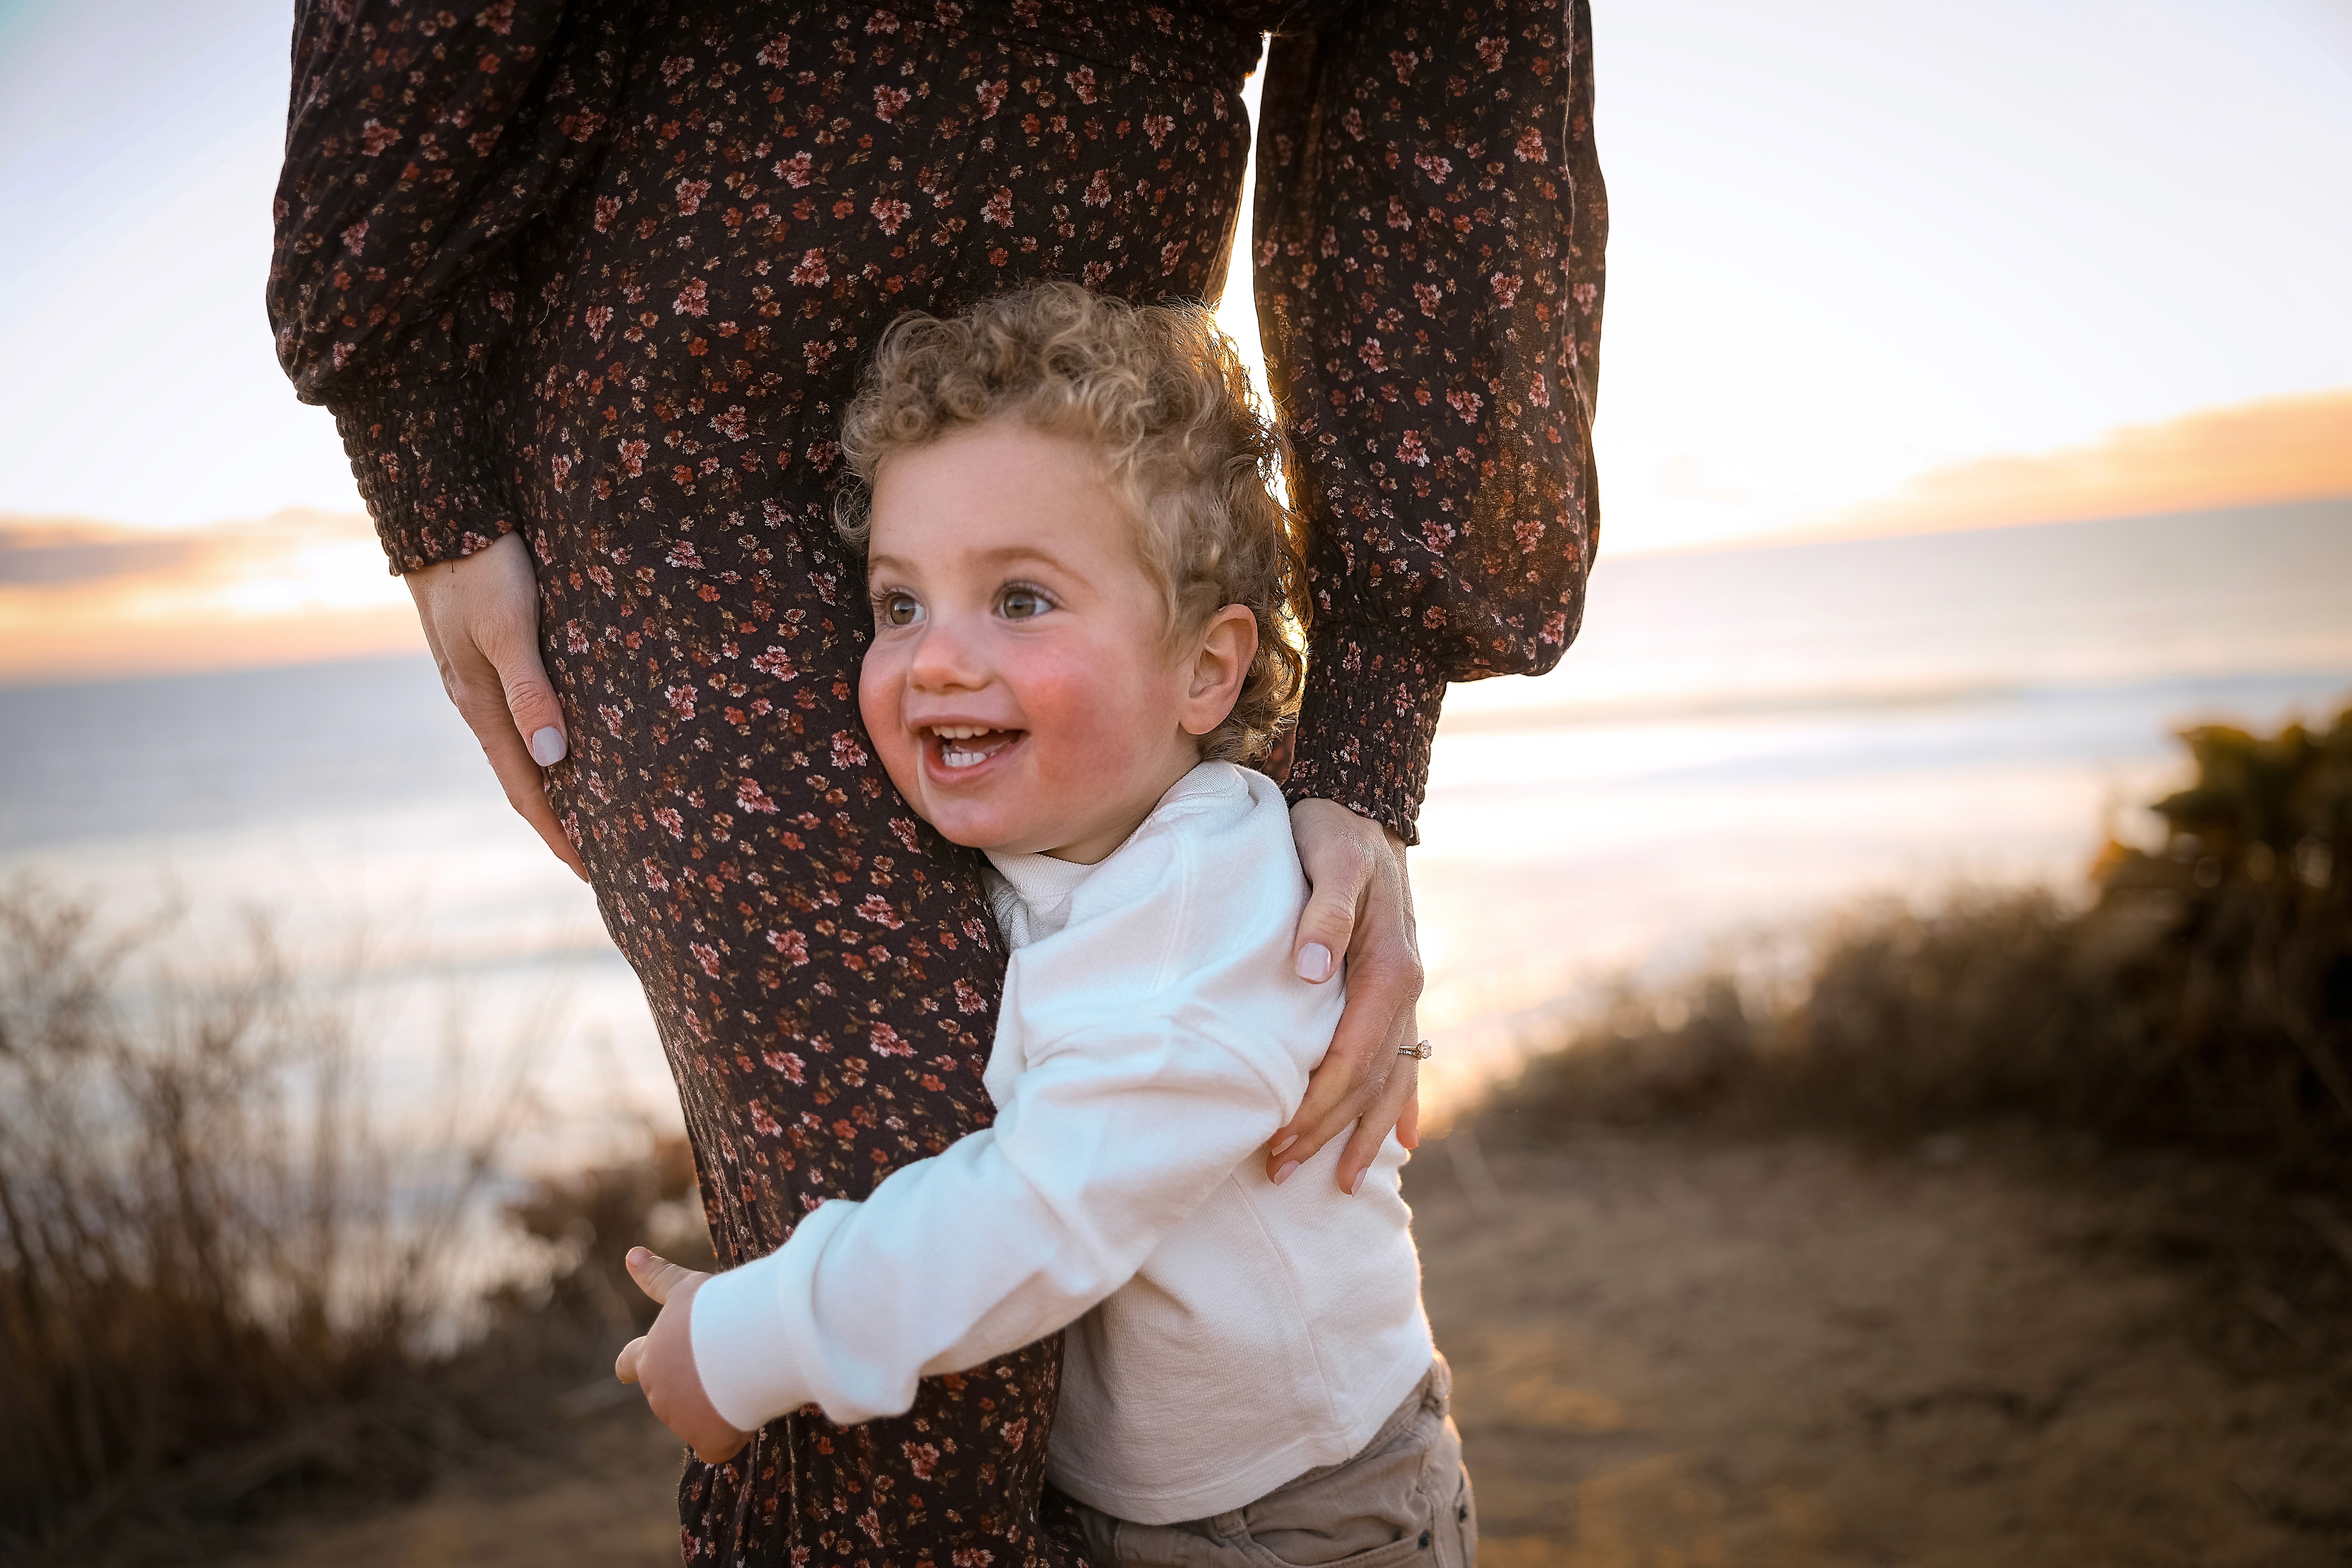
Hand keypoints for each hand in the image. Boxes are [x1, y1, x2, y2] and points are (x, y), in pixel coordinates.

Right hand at [405, 531, 586, 879]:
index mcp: (483, 707)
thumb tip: (555, 759)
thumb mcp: (509, 629)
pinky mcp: (495, 659)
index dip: (559, 834)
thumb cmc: (482, 569)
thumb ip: (531, 691)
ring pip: (527, 751)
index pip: (526, 792)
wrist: (443, 516)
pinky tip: (577, 747)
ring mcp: (485, 684)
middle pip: (526, 781)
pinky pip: (528, 719)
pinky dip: (553, 747)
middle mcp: (482, 704)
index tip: (594, 873)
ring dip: (560, 786)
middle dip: (563, 823)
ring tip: (600, 814)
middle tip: (608, 857)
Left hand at [615, 1247, 748, 1463]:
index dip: (631, 1364)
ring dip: (719, 1401)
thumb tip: (631, 1254)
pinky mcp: (707, 1441)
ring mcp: (680, 1420)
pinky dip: (734, 1432)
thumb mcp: (686, 1290)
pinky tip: (749, 1409)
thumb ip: (658, 1278)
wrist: (744, 1345)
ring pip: (702, 1414)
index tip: (624, 1370)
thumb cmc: (716, 1311)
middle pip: (676, 1390)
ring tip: (744, 1372)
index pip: (630, 1362)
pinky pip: (720, 1442)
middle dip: (696, 1380)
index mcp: (649, 1357)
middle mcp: (658, 1391)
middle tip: (729, 1356)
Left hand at [1274, 799, 1423, 1193]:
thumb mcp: (1328, 858)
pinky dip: (1402, 1104)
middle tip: (1280, 1173)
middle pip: (1368, 1082)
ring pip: (1391, 1081)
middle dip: (1328, 1133)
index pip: (1350, 1059)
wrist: (1364, 808)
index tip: (1277, 1141)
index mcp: (1389, 970)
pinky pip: (1406, 1060)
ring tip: (1344, 1183)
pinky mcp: (1397, 992)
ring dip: (1364, 1134)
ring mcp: (1407, 995)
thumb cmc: (1334, 832)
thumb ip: (1322, 911)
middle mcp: (1406, 990)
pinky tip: (1401, 1140)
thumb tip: (1310, 970)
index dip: (1316, 1106)